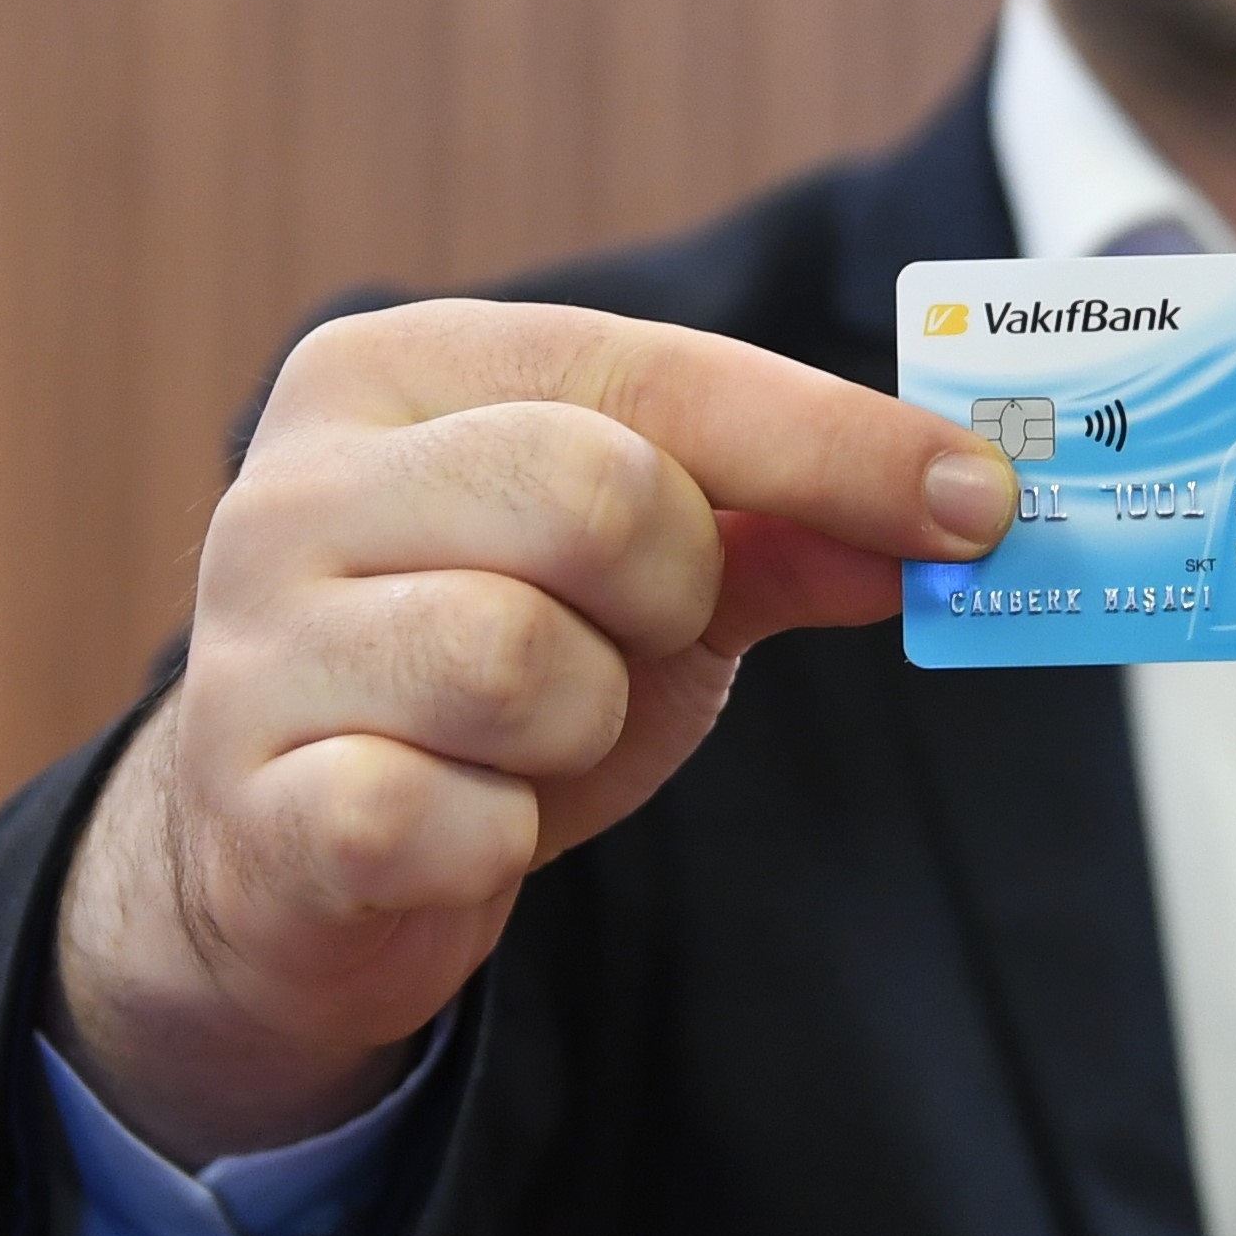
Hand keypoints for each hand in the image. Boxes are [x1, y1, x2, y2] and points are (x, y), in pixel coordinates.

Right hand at [52, 301, 1017, 1164]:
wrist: (292, 867)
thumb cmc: (480, 676)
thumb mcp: (641, 577)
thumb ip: (783, 525)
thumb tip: (960, 512)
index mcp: (390, 372)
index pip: (650, 369)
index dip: (834, 441)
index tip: (981, 500)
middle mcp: (294, 486)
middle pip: (594, 497)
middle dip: (669, 592)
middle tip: (639, 639)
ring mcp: (254, 649)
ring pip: (523, 664)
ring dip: (582, 728)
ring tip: (532, 738)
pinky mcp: (259, 811)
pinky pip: (452, 818)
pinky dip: (501, 837)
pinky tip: (467, 824)